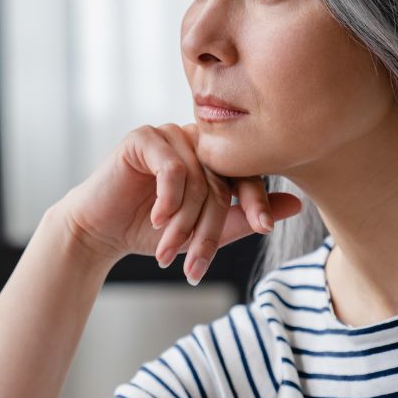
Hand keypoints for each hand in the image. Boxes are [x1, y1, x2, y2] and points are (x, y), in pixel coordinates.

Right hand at [58, 123, 302, 283]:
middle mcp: (194, 140)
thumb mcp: (203, 230)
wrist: (101, 232)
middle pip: (220, 181)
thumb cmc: (150, 231)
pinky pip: (171, 167)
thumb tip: (295, 204)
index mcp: (213, 157)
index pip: (246, 173)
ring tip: (168, 250)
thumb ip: (245, 217)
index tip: (263, 228)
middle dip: (208, 227)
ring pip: (196, 179)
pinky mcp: (143, 137)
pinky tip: (157, 220)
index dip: (256, 200)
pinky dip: (168, 199)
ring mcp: (169, 135)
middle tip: (195, 262)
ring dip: (183, 222)